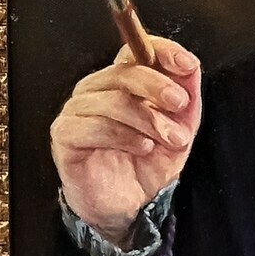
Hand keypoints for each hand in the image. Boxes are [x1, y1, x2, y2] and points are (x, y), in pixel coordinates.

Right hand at [50, 36, 200, 244]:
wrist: (128, 205)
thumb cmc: (148, 163)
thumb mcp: (179, 129)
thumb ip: (186, 97)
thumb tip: (189, 65)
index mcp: (122, 81)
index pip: (135, 50)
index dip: (161, 51)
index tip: (186, 65)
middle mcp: (95, 89)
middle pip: (124, 72)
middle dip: (158, 86)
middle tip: (181, 105)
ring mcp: (77, 111)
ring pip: (112, 100)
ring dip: (148, 120)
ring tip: (171, 141)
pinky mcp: (65, 136)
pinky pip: (92, 126)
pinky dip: (123, 135)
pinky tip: (143, 147)